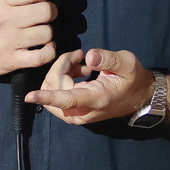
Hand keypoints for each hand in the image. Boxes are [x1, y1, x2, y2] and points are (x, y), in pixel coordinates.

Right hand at [0, 0, 57, 78]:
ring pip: (47, 33)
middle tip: (44, 14)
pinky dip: (49, 51)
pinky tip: (45, 46)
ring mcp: (9, 41)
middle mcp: (5, 19)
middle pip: (46, 11)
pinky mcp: (11, 60)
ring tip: (39, 31)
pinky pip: (42, 56)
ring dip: (47, 32)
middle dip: (50, 12)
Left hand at [24, 47, 153, 124]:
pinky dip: (63, 77)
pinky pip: (56, 93)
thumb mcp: (127, 63)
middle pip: (54, 88)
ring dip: (61, 72)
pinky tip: (80, 70)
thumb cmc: (133, 79)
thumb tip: (89, 57)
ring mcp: (77, 113)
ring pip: (52, 90)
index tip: (30, 97)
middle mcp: (83, 110)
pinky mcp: (73, 110)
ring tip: (82, 64)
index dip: (47, 97)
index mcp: (95, 99)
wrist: (140, 97)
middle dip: (61, 67)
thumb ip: (108, 59)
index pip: (66, 100)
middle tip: (79, 56)